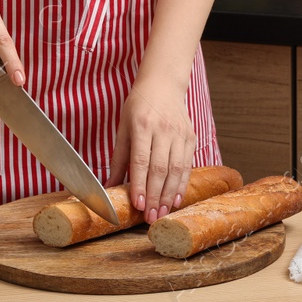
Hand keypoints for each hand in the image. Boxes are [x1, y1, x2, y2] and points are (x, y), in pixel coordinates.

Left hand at [107, 76, 194, 224]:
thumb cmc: (138, 105)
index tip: (138, 205)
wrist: (163, 83)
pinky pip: (187, 165)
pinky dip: (182, 184)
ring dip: (169, 195)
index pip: (141, 160)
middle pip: (160, 169)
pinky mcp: (190, 137)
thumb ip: (119, 158)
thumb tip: (111, 186)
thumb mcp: (123, 127)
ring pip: (176, 170)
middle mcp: (163, 129)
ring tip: (162, 213)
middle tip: (150, 218)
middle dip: (155, 196)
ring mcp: (179, 133)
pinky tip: (176, 199)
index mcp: (142, 125)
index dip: (140, 185)